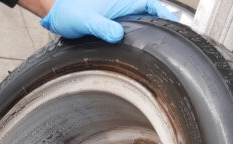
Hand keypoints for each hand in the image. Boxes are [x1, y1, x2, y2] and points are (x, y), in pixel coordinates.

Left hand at [41, 0, 176, 42]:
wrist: (57, 13)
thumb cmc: (69, 11)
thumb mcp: (85, 21)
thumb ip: (102, 27)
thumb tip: (118, 35)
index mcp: (121, 2)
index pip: (150, 5)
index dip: (164, 13)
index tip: (175, 23)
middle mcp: (123, 9)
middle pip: (149, 16)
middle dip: (162, 27)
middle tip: (173, 42)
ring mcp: (119, 18)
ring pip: (141, 25)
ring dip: (151, 34)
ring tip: (162, 48)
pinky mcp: (114, 27)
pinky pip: (131, 32)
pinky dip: (139, 39)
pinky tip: (141, 50)